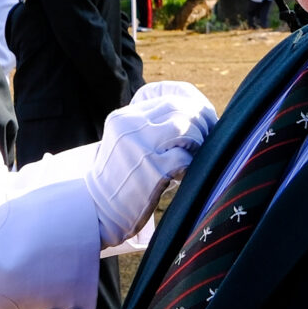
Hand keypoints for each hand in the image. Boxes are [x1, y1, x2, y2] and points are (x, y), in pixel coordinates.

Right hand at [85, 81, 215, 243]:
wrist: (98, 210)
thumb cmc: (119, 177)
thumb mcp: (123, 142)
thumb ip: (147, 126)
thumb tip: (190, 115)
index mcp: (123, 118)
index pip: (167, 98)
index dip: (192, 107)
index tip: (203, 120)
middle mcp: (129, 128)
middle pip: (178, 108)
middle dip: (201, 120)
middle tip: (208, 135)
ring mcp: (140, 149)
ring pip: (184, 127)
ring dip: (198, 140)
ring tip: (195, 154)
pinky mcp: (152, 171)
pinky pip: (185, 157)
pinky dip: (192, 164)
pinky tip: (185, 173)